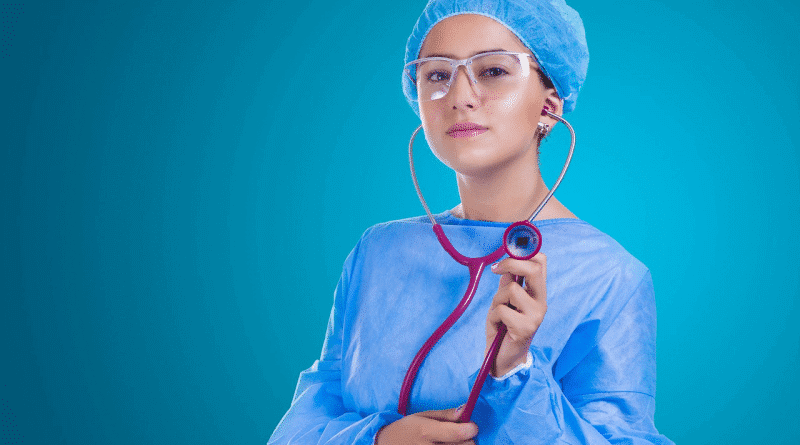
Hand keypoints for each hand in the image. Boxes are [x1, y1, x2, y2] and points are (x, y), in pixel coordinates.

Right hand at [375, 407, 477, 444]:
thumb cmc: (407, 429)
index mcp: (426, 431)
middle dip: (468, 440)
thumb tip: (466, 410)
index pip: (458, 433)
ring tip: (453, 444)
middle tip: (460, 436)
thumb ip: (446, 415)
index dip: (471, 428)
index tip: (471, 426)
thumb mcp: (422, 416)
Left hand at [487, 253, 546, 376]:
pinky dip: (493, 316)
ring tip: (498, 313)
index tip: (505, 254)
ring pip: (511, 289)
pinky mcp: (526, 328)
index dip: (524, 251)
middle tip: (495, 269)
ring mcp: (536, 315)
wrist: (504, 359)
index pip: (541, 262)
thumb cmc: (504, 328)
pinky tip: (498, 327)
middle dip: (511, 264)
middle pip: (534, 268)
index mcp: (538, 292)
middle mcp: (541, 301)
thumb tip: (504, 264)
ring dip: (496, 299)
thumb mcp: (503, 301)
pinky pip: (501, 309)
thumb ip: (507, 283)